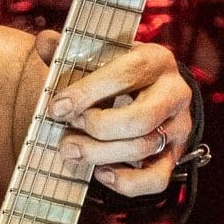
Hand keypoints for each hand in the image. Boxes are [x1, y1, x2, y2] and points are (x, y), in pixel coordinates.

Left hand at [36, 36, 194, 198]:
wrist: (142, 94)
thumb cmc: (112, 75)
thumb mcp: (95, 57)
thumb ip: (69, 52)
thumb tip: (45, 41)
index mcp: (156, 60)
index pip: (127, 74)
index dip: (89, 92)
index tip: (56, 107)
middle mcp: (175, 93)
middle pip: (140, 119)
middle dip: (96, 129)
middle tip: (66, 132)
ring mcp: (178, 127)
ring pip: (143, 148)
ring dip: (100, 154)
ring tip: (71, 150)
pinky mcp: (174, 156)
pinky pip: (155, 179)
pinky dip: (125, 182)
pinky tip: (100, 172)